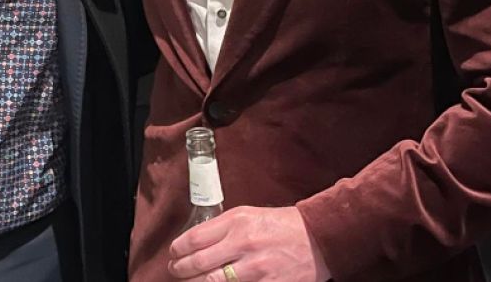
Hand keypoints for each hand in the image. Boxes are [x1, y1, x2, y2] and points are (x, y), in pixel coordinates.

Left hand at [167, 206, 330, 281]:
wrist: (317, 239)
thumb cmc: (280, 225)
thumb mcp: (247, 215)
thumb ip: (220, 227)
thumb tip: (193, 241)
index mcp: (236, 223)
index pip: (194, 239)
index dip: (177, 249)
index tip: (173, 253)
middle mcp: (243, 244)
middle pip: (198, 263)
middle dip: (180, 269)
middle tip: (175, 270)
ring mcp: (255, 268)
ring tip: (189, 281)